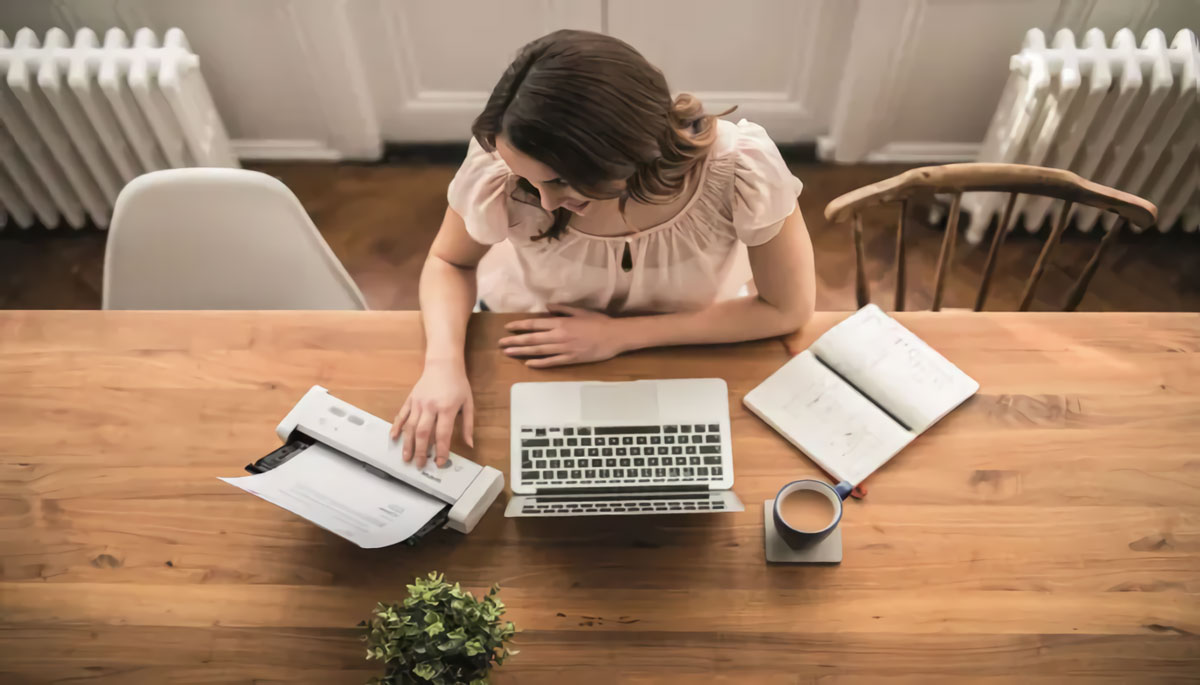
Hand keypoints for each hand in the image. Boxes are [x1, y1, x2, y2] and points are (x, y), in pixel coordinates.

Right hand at [389, 359, 473, 467]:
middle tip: (420, 465)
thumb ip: (467, 425)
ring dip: (407, 444)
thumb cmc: (457, 384)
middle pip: (422, 433)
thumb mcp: (468, 403)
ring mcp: (418, 403)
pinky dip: (397, 427)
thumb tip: (469, 444)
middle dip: (420, 451)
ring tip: (406, 457)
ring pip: (410, 427)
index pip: (442, 434)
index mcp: (446, 408)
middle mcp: (430, 406)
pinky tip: (394, 437)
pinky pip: (401, 415)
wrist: (443, 364)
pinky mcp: (410, 399)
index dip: (441, 451)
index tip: (440, 462)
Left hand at [499, 304, 627, 367]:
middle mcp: (559, 336)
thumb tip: (547, 307)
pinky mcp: (571, 359)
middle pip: (532, 339)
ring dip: (522, 352)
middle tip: (500, 344)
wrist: (615, 336)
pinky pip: (552, 362)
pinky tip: (528, 364)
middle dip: (514, 341)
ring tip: (508, 353)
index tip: (507, 328)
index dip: (520, 326)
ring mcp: (564, 349)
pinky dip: (539, 363)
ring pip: (538, 351)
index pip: (534, 324)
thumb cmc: (599, 322)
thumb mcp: (580, 311)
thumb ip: (562, 309)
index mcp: (561, 322)